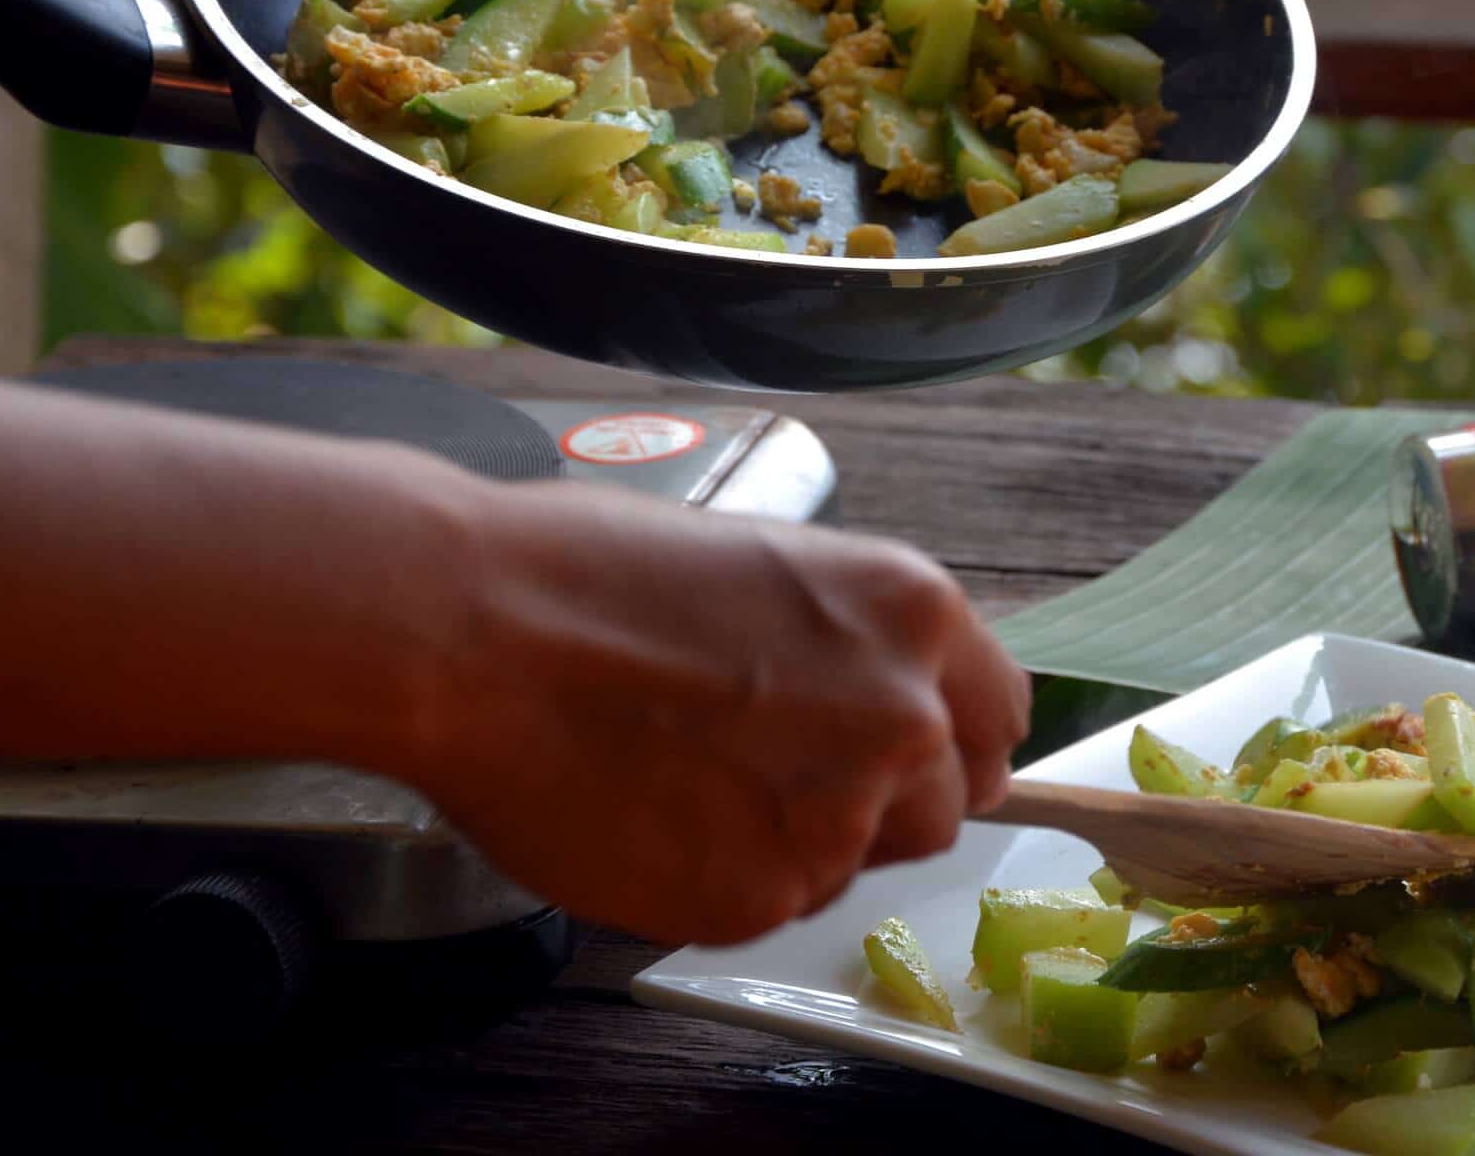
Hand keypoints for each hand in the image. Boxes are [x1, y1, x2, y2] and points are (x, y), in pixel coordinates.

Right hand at [411, 479, 1030, 947]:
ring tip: (694, 781)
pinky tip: (655, 816)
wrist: (476, 633)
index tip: (922, 757)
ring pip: (860, 865)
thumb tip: (891, 700)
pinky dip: (725, 880)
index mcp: (914, 612)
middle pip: (945, 805)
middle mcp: (903, 716)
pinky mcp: (762, 897)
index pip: (998, 713)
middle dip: (880, 802)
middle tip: (778, 774)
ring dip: (803, 843)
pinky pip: (774, 906)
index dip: (951, 741)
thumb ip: (856, 645)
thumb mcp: (772, 568)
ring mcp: (839, 815)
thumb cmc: (590, 575)